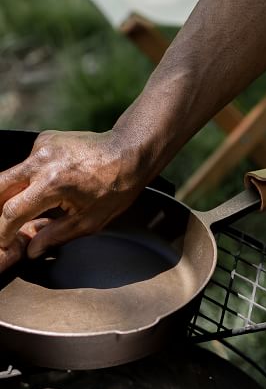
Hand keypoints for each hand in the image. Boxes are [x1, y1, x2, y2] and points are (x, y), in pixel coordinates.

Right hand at [0, 129, 147, 264]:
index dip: (3, 231)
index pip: (12, 211)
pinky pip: (26, 163)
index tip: (2, 241)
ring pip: (9, 173)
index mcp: (52, 184)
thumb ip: (57, 235)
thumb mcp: (90, 221)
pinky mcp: (44, 139)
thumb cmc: (117, 188)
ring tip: (27, 209)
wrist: (130, 152)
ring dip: (11, 193)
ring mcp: (41, 147)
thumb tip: (32, 250)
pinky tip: (45, 186)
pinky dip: (28, 177)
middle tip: (4, 225)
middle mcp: (41, 162)